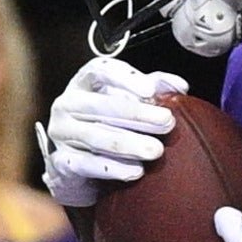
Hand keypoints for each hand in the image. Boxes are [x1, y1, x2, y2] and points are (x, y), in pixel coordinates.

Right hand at [44, 55, 180, 207]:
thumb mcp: (127, 97)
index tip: (150, 90)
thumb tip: (180, 86)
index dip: (125, 78)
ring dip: (129, 144)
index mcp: (83, 82)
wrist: (76, 161)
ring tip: (156, 150)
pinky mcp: (61, 161)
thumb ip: (153, 86)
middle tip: (166, 122)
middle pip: (101, 106)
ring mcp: (61, 133)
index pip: (100, 71)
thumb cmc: (105, 121)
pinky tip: (136, 171)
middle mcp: (67, 104)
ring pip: (96, 137)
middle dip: (137, 115)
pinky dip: (113, 169)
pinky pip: (87, 165)